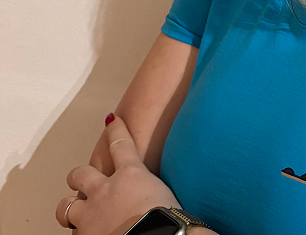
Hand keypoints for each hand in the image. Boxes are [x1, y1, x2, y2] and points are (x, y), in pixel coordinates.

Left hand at [55, 116, 180, 233]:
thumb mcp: (174, 199)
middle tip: (81, 177)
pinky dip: (78, 233)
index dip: (115, 129)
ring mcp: (90, 214)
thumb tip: (202, 215)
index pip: (120, 143)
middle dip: (79, 175)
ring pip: (66, 206)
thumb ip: (172, 196)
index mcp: (131, 175)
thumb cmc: (167, 222)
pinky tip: (84, 234)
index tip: (111, 120)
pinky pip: (72, 234)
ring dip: (69, 208)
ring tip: (72, 211)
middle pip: (81, 173)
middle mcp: (106, 190)